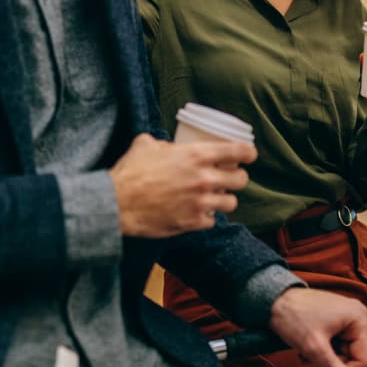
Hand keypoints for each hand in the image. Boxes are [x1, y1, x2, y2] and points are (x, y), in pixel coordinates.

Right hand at [110, 133, 255, 237]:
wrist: (117, 203)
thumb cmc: (130, 172)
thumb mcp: (146, 144)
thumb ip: (163, 143)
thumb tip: (166, 145)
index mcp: (197, 155)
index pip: (238, 151)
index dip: (248, 152)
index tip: (248, 155)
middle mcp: (204, 179)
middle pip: (241, 179)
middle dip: (237, 178)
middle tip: (229, 178)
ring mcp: (200, 203)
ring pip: (231, 203)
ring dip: (224, 199)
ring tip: (214, 198)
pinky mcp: (192, 223)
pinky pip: (212, 221)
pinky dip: (206, 217)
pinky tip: (197, 212)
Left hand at [269, 286, 366, 366]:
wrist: (269, 298)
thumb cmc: (292, 317)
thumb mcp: (315, 348)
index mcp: (358, 317)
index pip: (361, 359)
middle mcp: (355, 315)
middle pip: (350, 356)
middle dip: (328, 366)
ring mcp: (343, 316)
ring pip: (338, 352)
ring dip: (320, 361)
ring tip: (302, 359)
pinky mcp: (331, 319)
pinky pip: (331, 344)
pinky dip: (317, 352)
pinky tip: (302, 351)